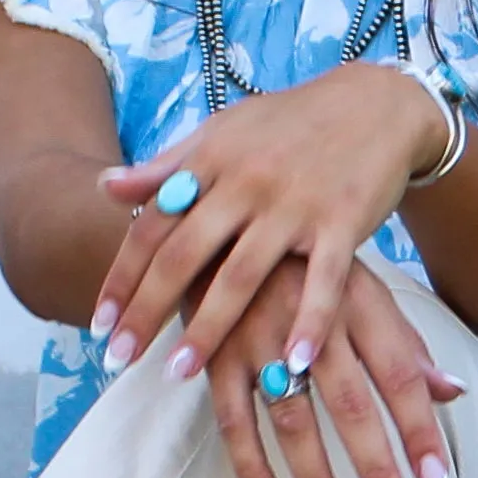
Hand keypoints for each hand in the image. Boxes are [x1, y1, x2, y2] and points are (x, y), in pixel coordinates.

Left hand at [92, 63, 447, 392]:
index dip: (123, 276)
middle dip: (147, 311)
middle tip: (119, 359)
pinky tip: (292, 364)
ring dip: (208, 328)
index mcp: (212, 160)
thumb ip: (167, 167)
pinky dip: (310, 323)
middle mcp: (247, 183)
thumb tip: (106, 187)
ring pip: (242, 276)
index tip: (99, 324)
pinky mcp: (343, 222)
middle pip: (184, 256)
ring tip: (178, 373)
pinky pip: (324, 282)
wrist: (377, 104)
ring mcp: (295, 204)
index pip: (152, 225)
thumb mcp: (223, 133)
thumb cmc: (289, 127)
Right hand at [206, 258, 463, 477]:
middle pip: (350, 405)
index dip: (418, 429)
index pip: (399, 374)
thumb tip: (455, 393)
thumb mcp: (360, 287)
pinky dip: (251, 468)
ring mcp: (258, 338)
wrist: (217, 219)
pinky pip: (232, 421)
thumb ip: (405, 344)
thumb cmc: (303, 264)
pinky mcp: (215, 355)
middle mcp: (312, 320)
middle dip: (375, 467)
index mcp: (357, 300)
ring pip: (291, 419)